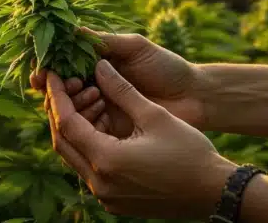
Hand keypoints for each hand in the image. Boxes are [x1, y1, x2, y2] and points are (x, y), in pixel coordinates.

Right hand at [31, 27, 205, 136]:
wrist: (196, 98)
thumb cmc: (167, 67)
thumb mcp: (135, 47)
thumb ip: (105, 41)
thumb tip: (70, 31)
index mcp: (94, 64)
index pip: (61, 66)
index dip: (48, 68)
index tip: (43, 71)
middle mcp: (91, 86)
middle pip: (59, 90)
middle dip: (56, 88)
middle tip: (71, 84)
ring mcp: (100, 110)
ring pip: (69, 110)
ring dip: (71, 104)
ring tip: (91, 94)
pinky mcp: (111, 131)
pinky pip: (88, 129)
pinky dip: (85, 122)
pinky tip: (98, 111)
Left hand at [45, 60, 236, 218]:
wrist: (215, 193)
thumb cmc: (190, 152)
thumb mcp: (154, 115)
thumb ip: (121, 90)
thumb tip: (98, 65)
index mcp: (106, 160)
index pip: (65, 123)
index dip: (56, 95)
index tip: (52, 74)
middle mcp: (99, 183)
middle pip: (63, 141)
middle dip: (61, 110)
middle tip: (66, 84)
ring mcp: (105, 196)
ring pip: (75, 155)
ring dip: (77, 127)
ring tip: (93, 100)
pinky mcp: (114, 201)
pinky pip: (90, 168)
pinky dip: (90, 144)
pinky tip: (104, 123)